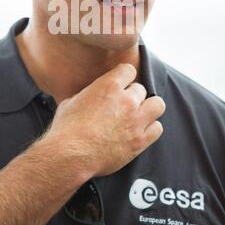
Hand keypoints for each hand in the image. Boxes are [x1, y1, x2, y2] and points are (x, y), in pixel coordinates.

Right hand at [46, 63, 164, 176]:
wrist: (70, 154)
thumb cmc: (66, 129)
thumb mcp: (71, 101)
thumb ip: (87, 95)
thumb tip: (87, 96)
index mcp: (109, 85)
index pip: (129, 70)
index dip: (124, 77)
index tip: (121, 84)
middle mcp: (126, 100)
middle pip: (141, 89)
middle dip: (133, 96)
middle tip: (123, 106)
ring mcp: (135, 120)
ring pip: (158, 105)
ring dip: (149, 108)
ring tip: (139, 115)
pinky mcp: (140, 140)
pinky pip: (157, 128)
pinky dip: (151, 129)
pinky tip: (140, 131)